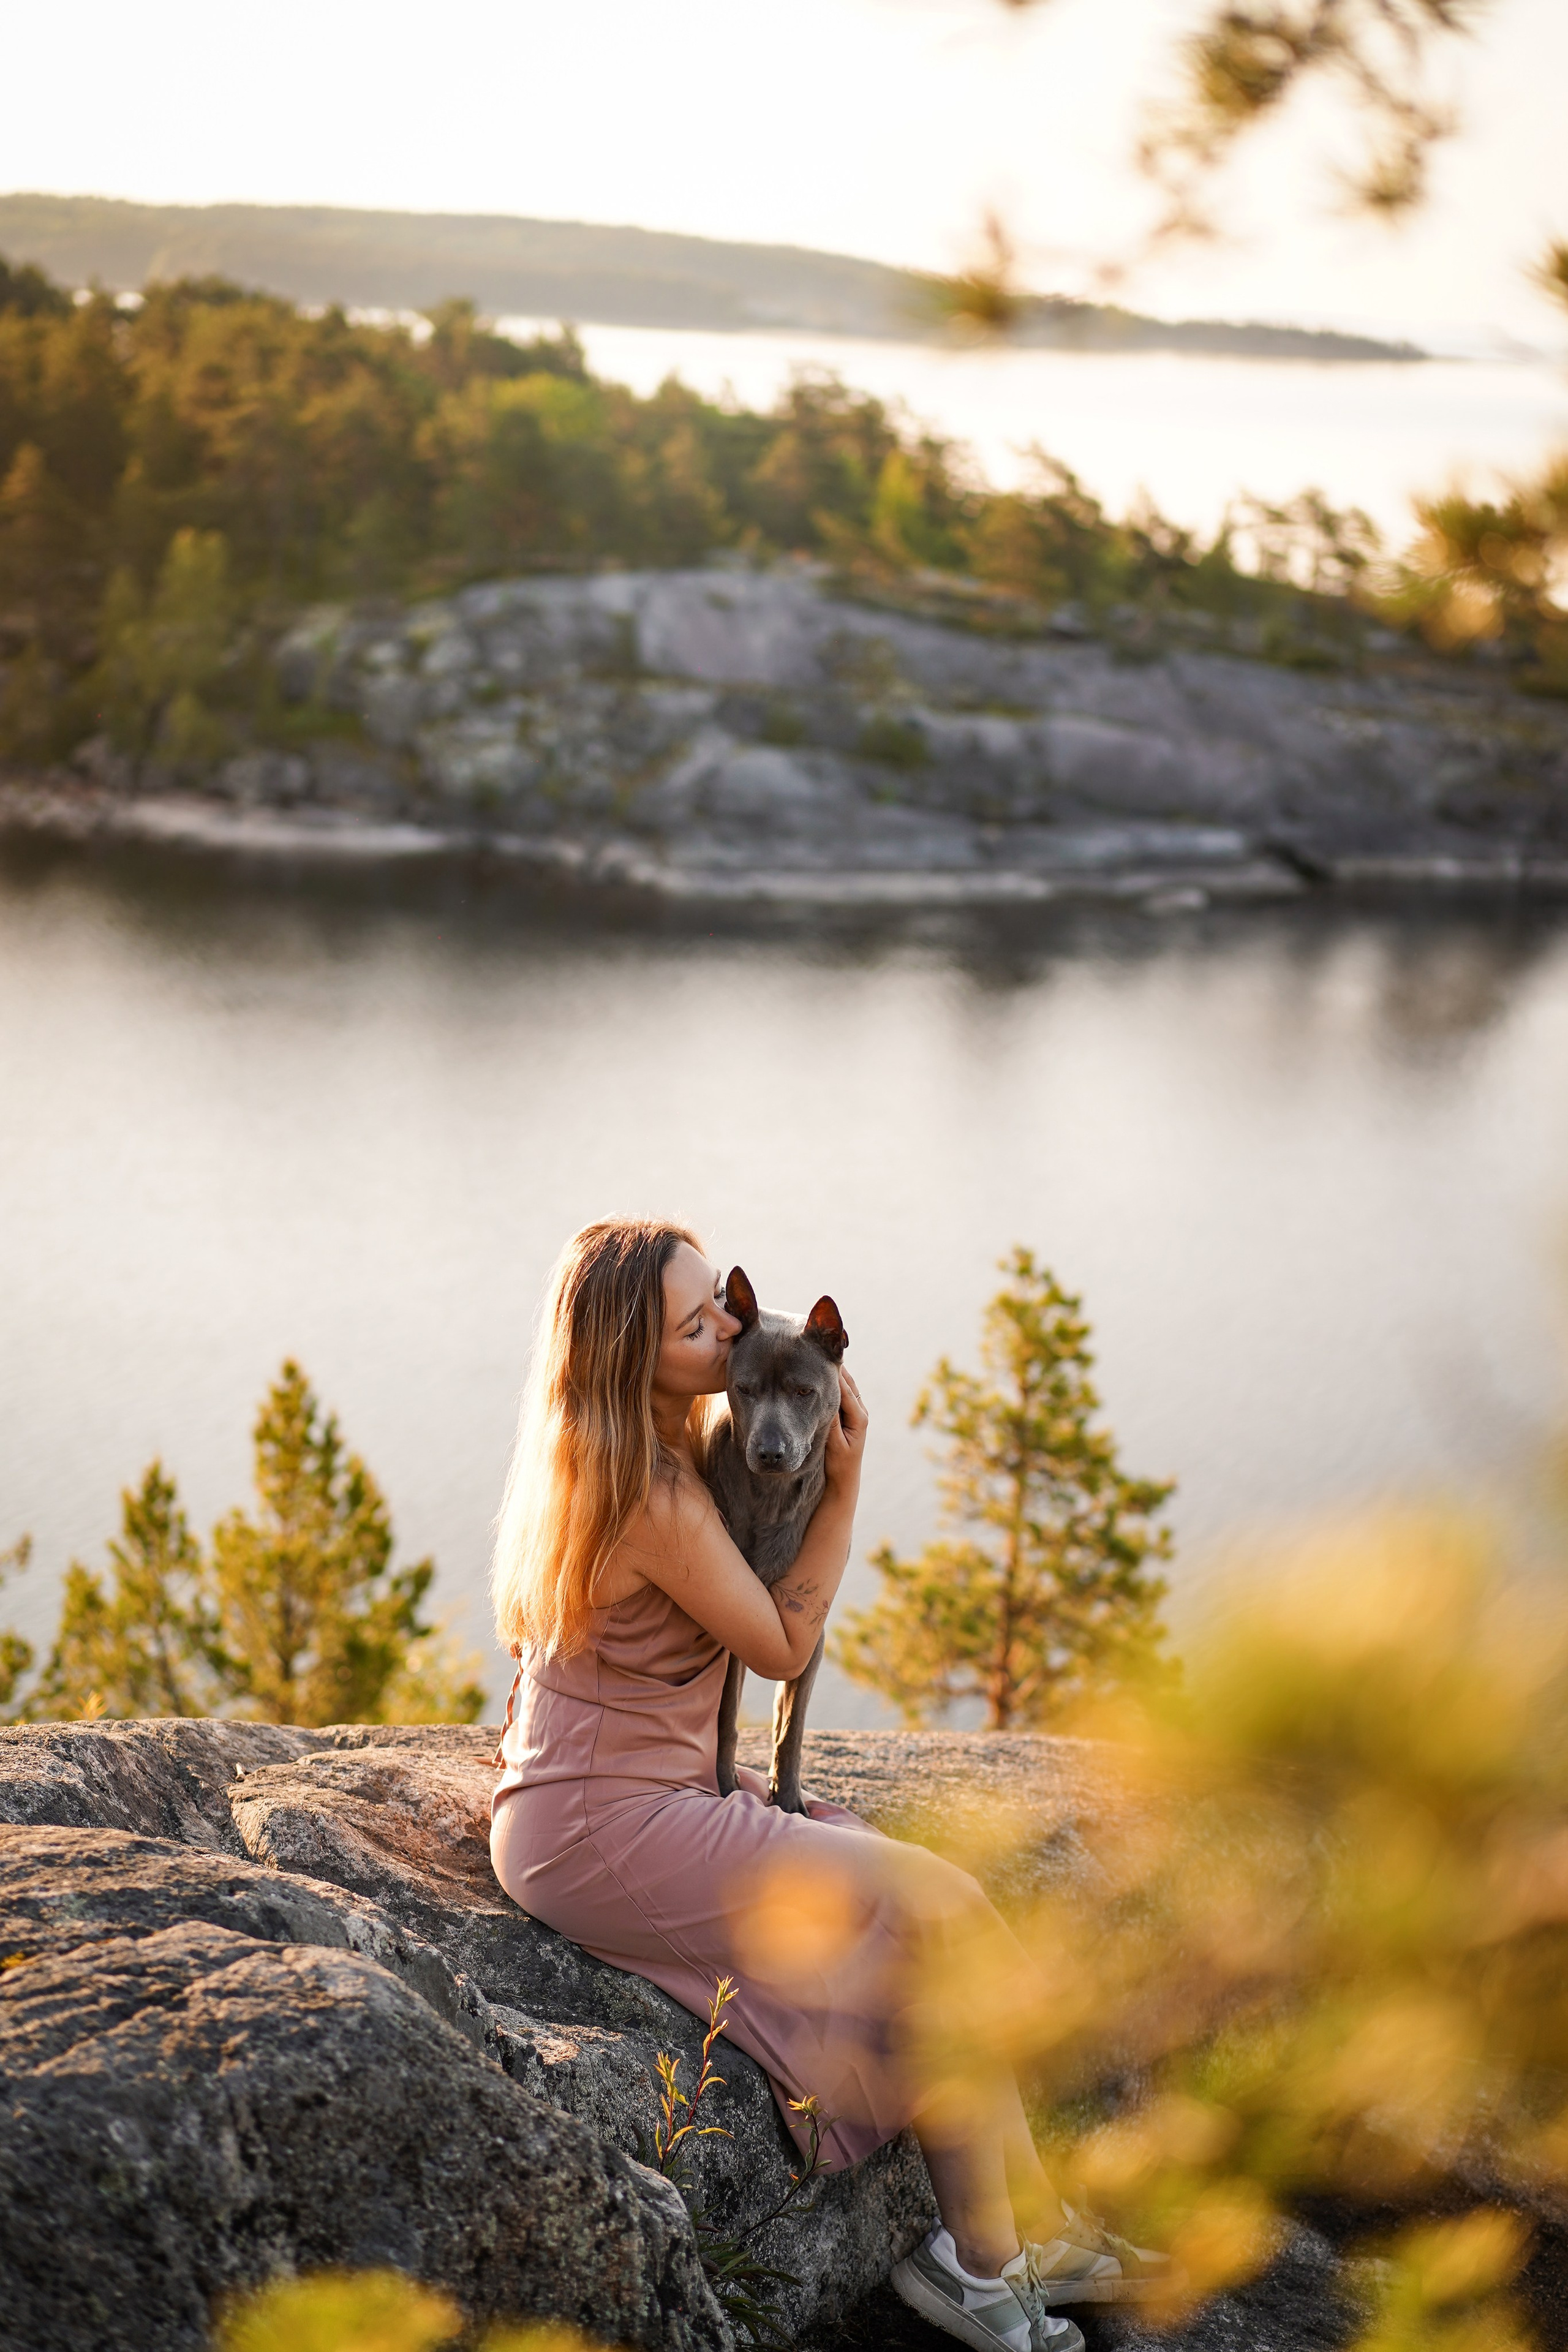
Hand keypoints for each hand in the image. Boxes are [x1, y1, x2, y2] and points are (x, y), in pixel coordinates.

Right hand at [824, 1367, 867, 1495]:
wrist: (843, 1481)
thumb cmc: (838, 1465)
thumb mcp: (834, 1445)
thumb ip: (830, 1422)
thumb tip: (825, 1399)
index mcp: (859, 1418)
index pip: (845, 1389)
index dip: (833, 1372)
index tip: (820, 1356)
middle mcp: (860, 1412)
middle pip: (847, 1383)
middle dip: (834, 1367)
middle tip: (818, 1348)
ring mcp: (854, 1413)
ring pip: (843, 1387)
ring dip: (832, 1373)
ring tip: (817, 1355)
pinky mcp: (847, 1417)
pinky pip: (839, 1395)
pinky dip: (831, 1384)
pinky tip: (818, 1375)